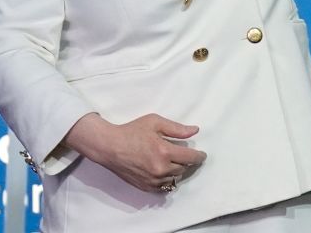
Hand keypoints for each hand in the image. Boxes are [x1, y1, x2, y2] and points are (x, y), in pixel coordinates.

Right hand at [64, 112, 206, 192]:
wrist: (109, 146)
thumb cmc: (132, 131)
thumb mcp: (155, 122)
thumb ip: (177, 128)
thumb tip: (195, 130)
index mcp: (165, 152)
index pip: (191, 158)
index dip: (199, 156)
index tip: (201, 154)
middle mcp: (161, 169)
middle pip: (184, 169)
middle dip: (187, 162)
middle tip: (186, 156)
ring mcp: (152, 180)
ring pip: (174, 178)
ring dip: (177, 171)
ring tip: (174, 162)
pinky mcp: (145, 186)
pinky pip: (163, 187)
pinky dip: (167, 180)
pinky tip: (165, 172)